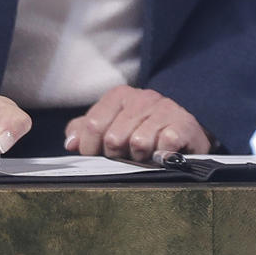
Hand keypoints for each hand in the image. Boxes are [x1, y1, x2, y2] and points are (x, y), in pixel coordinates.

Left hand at [66, 87, 210, 163]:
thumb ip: (85, 132)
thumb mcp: (110, 128)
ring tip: (146, 155)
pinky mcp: (184, 123)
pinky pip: (165, 145)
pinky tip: (164, 155)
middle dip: (117, 156)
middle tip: (127, 156)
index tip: (98, 156)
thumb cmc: (140, 133)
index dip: (91, 149)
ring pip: (138, 143)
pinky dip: (162, 157)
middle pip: (114, 138)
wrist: (183, 134)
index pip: (92, 125)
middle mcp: (142, 97)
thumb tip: (71, 143)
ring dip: (141, 158)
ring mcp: (165, 108)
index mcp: (120, 96)